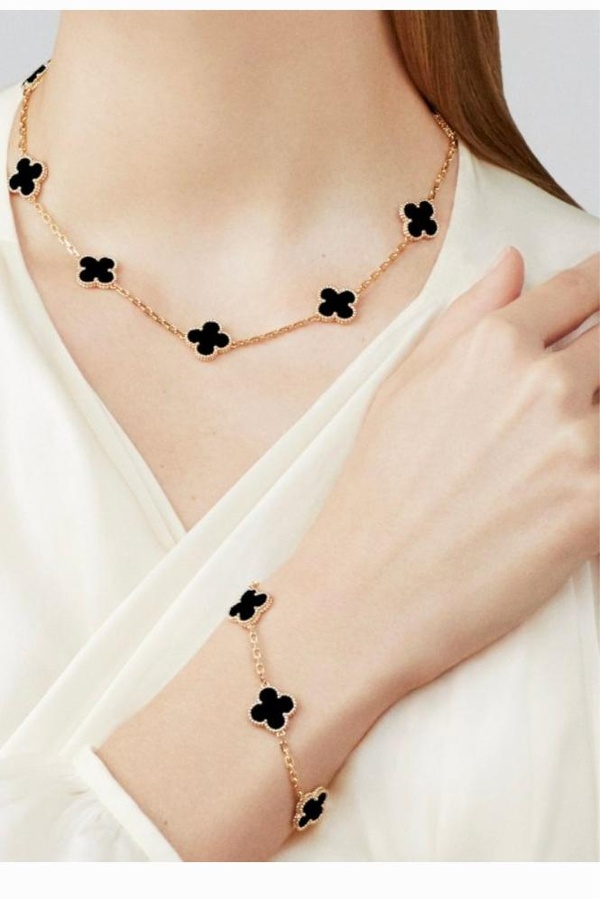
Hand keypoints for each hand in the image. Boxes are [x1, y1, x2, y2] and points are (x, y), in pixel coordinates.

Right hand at [274, 247, 598, 706]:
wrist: (370, 592)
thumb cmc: (377, 492)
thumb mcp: (403, 385)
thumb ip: (465, 314)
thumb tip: (512, 263)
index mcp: (495, 344)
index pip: (585, 286)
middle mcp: (546, 383)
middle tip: (575, 388)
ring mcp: (580, 445)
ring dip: (596, 412)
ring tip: (550, 445)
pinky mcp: (597, 505)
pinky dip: (596, 466)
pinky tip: (560, 486)